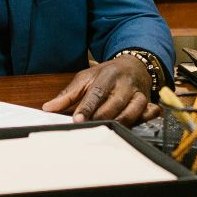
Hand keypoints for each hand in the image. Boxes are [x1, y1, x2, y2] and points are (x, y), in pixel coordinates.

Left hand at [42, 54, 156, 125]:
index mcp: (108, 75)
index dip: (87, 108)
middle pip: (114, 105)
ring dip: (118, 124)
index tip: (78, 120)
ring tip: (105, 132)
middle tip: (88, 129)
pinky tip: (130, 129)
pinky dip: (141, 122)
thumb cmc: (107, 74)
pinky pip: (148, 115)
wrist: (134, 65)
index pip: (96, 93)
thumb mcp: (85, 78)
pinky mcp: (148, 103)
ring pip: (131, 113)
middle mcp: (125, 84)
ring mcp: (139, 94)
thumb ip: (67, 95)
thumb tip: (48, 108)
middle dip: (100, 118)